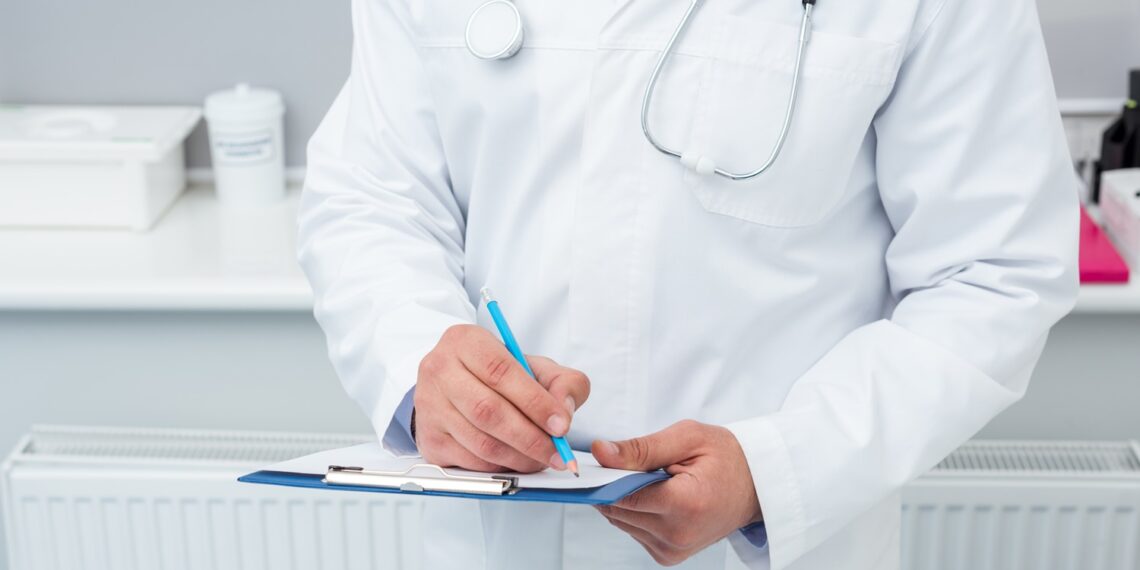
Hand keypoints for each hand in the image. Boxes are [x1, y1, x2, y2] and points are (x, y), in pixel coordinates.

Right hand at [414, 324, 590, 472]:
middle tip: (557, 451)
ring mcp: (429, 406)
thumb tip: (564, 411)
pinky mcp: (429, 438)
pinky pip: (470, 461)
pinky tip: (518, 460)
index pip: (501, 371)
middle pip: (488, 410)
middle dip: (530, 437)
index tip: (561, 424)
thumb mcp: (534, 365)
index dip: (535, 402)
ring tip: (542, 458)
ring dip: (519, 457)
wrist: (456, 385)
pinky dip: (501, 466)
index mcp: (465, 341)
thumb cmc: (497, 374)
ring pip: (480, 441)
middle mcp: (439, 370)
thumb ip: (562, 381)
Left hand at [592, 420, 760, 565]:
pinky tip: (655, 495)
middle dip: (614, 485)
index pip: (622, 496)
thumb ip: (641, 448)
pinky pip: (633, 531)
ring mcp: (673, 550)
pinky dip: (636, 511)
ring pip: (621, 522)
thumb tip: (600, 452)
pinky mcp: (669, 555)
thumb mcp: (687, 437)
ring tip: (650, 478)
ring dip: (624, 499)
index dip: (606, 476)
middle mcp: (677, 534)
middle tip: (630, 462)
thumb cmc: (727, 457)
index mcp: (685, 504)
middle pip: (618, 511)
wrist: (756, 486)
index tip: (602, 459)